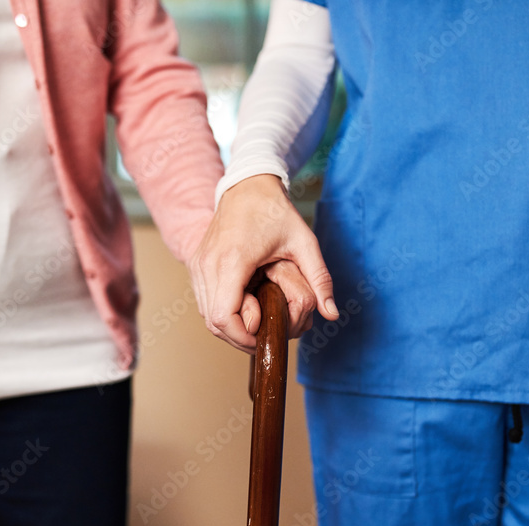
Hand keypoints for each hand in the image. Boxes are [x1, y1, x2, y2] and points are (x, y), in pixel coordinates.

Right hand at [189, 174, 338, 353]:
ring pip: (206, 316)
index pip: (224, 318)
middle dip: (239, 337)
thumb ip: (320, 278)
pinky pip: (204, 302)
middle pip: (213, 323)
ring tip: (258, 322)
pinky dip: (222, 313)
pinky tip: (245, 309)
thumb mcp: (304, 242)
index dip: (244, 337)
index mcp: (232, 261)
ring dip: (230, 327)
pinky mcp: (196, 265)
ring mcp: (198, 265)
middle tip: (265, 336)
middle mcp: (208, 265)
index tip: (265, 337)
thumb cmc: (275, 211)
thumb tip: (333, 313)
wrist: (247, 185)